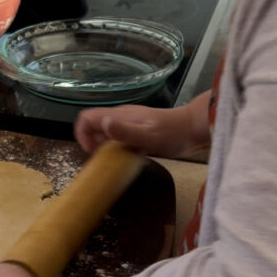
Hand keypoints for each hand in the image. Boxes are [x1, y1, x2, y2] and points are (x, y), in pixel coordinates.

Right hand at [73, 91, 210, 157]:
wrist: (194, 128)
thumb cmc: (173, 134)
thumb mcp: (148, 137)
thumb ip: (125, 131)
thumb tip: (103, 123)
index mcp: (119, 115)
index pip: (87, 117)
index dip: (82, 134)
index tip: (91, 152)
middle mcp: (121, 116)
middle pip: (94, 125)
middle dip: (93, 143)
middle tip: (104, 160)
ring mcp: (129, 122)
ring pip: (105, 132)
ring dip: (105, 147)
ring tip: (115, 161)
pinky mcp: (137, 129)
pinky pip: (118, 137)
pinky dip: (116, 148)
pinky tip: (128, 158)